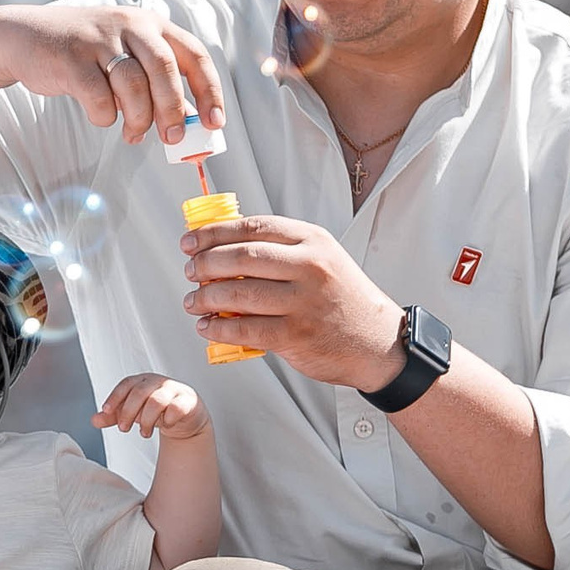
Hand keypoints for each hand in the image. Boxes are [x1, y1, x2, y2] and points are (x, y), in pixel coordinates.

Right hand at [0, 3, 225, 146]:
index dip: (210, 90)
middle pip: (165, 69)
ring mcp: (99, 39)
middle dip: (173, 109)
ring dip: (138, 119)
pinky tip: (102, 117)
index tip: (215, 121)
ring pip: (133, 85)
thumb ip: (154, 81)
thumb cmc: (82, 51)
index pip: (194, 54)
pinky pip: (98, 97)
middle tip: (173, 137)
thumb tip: (186, 119)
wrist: (24, 36)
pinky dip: (105, 116)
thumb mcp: (124, 55)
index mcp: (150, 24)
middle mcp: (129, 25)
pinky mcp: (71, 58)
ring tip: (134, 134)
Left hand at [96, 373, 209, 440]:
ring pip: (156, 401)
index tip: (106, 411)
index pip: (126, 384)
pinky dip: (168, 419)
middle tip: (123, 428)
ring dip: (146, 420)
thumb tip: (95, 420)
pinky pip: (177, 407)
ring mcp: (174, 390)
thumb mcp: (133, 413)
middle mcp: (158, 382)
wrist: (184, 418)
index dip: (115, 397)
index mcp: (142, 381)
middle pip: (139, 393)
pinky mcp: (188, 401)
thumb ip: (114, 416)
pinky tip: (165, 426)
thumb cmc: (156, 411)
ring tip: (143, 433)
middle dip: (128, 412)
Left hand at [180, 216, 406, 390]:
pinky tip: (207, 326)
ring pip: (238, 293)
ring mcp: (304, 301)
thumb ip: (280, 251)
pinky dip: (218, 327)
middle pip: (241, 257)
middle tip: (190, 271)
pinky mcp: (296, 334)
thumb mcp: (322, 259)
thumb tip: (222, 249)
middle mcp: (310, 266)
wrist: (378, 342)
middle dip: (205, 264)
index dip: (214, 233)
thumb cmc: (343, 299)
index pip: (253, 227)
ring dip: (206, 297)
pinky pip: (245, 329)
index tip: (191, 241)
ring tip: (193, 301)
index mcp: (312, 241)